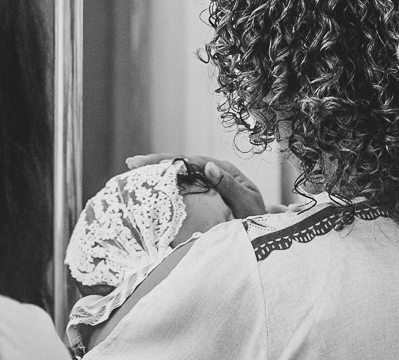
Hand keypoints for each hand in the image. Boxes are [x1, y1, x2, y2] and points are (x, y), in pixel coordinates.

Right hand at [125, 152, 266, 218]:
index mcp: (224, 171)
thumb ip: (229, 186)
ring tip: (135, 173)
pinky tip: (152, 189)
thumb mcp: (247, 204)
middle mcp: (215, 174)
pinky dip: (167, 188)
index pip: (191, 161)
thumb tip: (208, 165)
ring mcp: (210, 186)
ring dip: (159, 173)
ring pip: (181, 177)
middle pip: (182, 165)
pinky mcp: (206, 199)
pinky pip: (184, 190)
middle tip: (131, 163)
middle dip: (157, 163)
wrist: (267, 238)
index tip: (146, 162)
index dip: (168, 161)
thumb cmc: (258, 221)